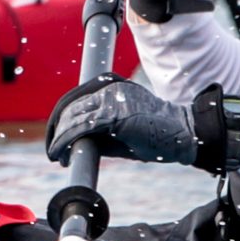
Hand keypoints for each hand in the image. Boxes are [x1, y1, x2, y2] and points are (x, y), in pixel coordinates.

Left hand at [46, 77, 239, 171]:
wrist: (186, 134)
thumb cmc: (157, 134)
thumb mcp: (124, 127)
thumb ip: (101, 128)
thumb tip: (75, 141)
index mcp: (113, 87)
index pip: (77, 98)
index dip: (62, 117)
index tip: (56, 135)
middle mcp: (111, 89)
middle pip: (71, 105)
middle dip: (57, 127)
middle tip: (53, 148)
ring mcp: (113, 99)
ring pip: (73, 115)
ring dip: (59, 136)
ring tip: (55, 153)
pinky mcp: (116, 114)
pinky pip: (82, 126)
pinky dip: (66, 140)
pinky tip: (60, 152)